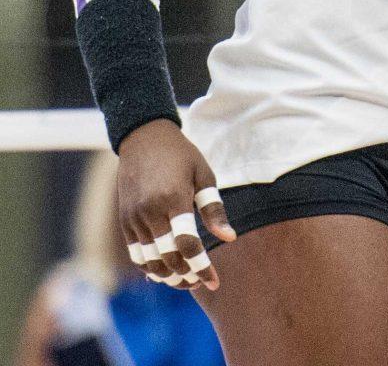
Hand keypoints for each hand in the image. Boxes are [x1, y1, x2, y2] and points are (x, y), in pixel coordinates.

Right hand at [117, 118, 235, 291]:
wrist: (143, 137)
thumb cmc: (180, 155)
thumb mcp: (203, 174)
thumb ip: (214, 209)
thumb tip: (229, 238)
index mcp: (173, 197)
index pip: (187, 244)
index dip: (201, 266)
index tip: (214, 281)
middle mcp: (150, 210)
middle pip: (168, 257)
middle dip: (186, 275)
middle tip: (200, 281)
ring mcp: (134, 217)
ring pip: (150, 260)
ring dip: (168, 276)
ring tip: (185, 279)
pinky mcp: (124, 220)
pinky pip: (136, 253)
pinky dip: (149, 267)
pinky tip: (164, 271)